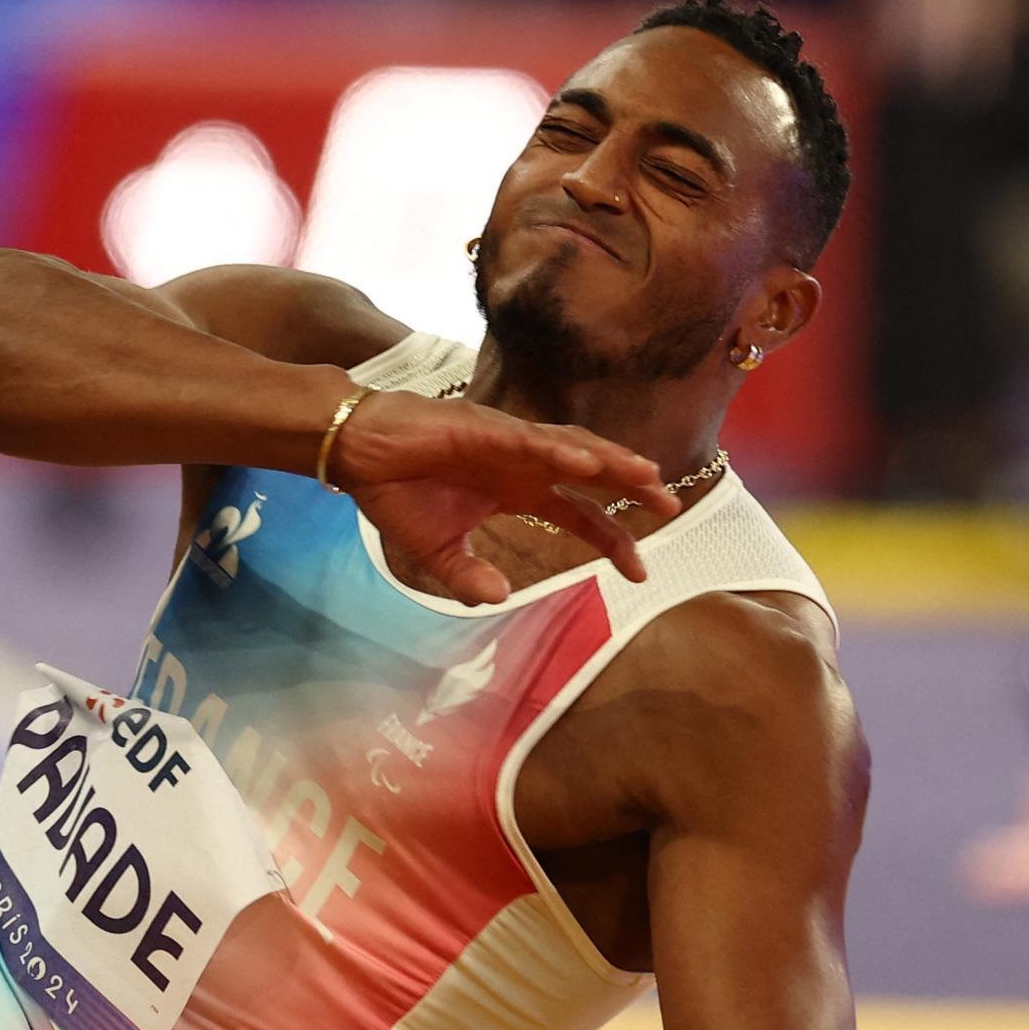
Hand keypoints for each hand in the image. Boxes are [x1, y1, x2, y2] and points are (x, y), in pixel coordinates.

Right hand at [326, 389, 677, 603]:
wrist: (357, 455)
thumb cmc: (395, 492)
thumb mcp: (438, 552)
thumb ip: (469, 578)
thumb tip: (499, 601)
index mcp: (517, 492)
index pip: (578, 516)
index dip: (611, 541)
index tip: (640, 573)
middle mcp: (522, 464)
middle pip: (591, 474)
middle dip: (631, 487)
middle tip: (671, 506)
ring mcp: (506, 442)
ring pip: (571, 447)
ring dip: (609, 459)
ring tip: (646, 475)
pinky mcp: (482, 428)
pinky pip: (528, 440)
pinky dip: (557, 449)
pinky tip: (584, 463)